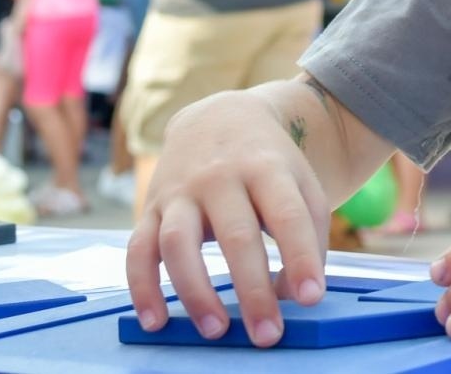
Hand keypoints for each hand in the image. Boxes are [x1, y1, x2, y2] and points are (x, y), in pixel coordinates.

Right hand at [125, 88, 331, 348]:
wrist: (218, 116)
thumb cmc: (269, 164)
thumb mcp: (301, 183)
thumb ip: (309, 236)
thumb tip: (293, 295)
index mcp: (267, 169)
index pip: (288, 214)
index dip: (301, 257)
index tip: (312, 297)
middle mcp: (222, 177)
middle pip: (235, 234)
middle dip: (252, 289)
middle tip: (267, 335)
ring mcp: (182, 191)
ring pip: (178, 242)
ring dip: (195, 290)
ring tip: (216, 329)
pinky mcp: (151, 206)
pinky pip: (138, 249)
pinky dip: (141, 287)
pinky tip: (154, 320)